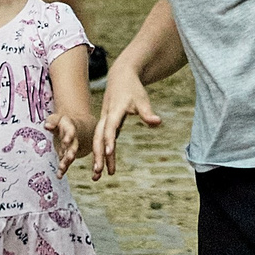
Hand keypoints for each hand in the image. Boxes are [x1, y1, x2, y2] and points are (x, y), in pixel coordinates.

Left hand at [49, 109, 94, 175]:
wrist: (74, 127)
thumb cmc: (62, 122)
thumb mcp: (58, 118)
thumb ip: (52, 121)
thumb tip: (46, 125)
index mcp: (71, 128)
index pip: (71, 131)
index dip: (69, 136)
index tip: (66, 141)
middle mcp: (73, 140)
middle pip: (73, 146)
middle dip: (71, 152)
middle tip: (70, 157)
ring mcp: (71, 149)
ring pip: (70, 156)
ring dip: (67, 162)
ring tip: (62, 168)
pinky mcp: (67, 156)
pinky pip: (66, 163)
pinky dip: (62, 170)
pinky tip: (59, 176)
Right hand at [90, 62, 162, 179]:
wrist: (120, 77)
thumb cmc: (133, 88)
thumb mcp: (142, 99)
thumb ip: (147, 112)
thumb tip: (157, 122)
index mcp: (114, 111)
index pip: (110, 127)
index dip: (109, 140)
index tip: (108, 153)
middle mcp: (106, 117)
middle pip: (98, 137)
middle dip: (97, 154)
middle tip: (98, 172)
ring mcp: (104, 121)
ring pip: (97, 141)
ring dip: (97, 158)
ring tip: (97, 177)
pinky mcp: (106, 124)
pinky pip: (101, 140)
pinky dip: (101, 153)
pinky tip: (102, 167)